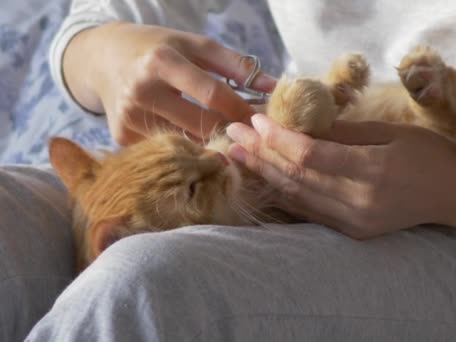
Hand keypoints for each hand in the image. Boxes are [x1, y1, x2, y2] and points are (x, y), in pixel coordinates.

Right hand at [63, 22, 275, 144]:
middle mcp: (141, 91)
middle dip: (231, 132)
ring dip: (212, 144)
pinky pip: (167, 150)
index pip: (212, 94)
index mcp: (162, 62)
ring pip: (186, 143)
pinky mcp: (122, 137)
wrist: (104, 59)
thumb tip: (274, 87)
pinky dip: (187, 150)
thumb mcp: (195, 45)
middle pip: (200, 124)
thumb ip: (236, 65)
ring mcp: (129, 118)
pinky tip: (198, 144)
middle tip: (252, 137)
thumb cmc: (159, 49)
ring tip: (230, 141)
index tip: (263, 121)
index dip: (242, 110)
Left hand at [225, 114, 455, 238]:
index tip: (255, 120)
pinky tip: (264, 180)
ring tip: (237, 157)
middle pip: (296, 178)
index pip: (310, 156)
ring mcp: (355, 222)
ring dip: (264, 175)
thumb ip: (346, 132)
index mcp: (373, 170)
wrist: (455, 198)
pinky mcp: (353, 232)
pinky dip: (284, 195)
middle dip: (260, 155)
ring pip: (297, 197)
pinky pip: (310, 213)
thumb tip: (303, 125)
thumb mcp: (392, 132)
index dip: (278, 138)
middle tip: (232, 135)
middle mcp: (359, 201)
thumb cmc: (429, 156)